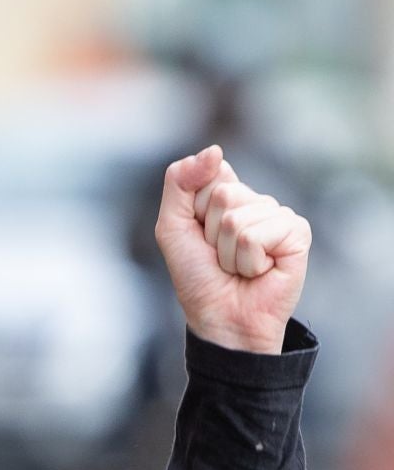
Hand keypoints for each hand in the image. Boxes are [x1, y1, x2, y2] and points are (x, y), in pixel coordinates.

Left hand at [154, 147, 311, 354]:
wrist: (221, 318)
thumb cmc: (198, 278)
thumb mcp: (172, 228)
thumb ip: (180, 184)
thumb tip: (215, 150)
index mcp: (228, 195)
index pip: (208, 175)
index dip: (194, 211)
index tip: (199, 236)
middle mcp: (255, 201)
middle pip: (222, 195)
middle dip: (211, 233)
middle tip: (219, 257)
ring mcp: (278, 216)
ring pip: (238, 218)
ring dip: (228, 252)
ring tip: (237, 267)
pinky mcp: (297, 233)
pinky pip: (258, 235)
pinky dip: (248, 260)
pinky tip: (259, 271)